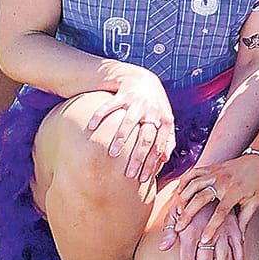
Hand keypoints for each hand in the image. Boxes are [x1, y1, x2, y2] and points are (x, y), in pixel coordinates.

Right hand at [83, 65, 175, 180]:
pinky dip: (100, 115)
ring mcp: (137, 102)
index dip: (151, 162)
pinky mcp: (123, 94)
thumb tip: (164, 160)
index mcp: (164, 119)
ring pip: (129, 122)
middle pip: (146, 137)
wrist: (142, 80)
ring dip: (121, 138)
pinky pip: (110, 105)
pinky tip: (91, 127)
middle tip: (128, 174)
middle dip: (137, 157)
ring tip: (112, 154)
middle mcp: (152, 111)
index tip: (142, 179)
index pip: (159, 145)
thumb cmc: (154, 107)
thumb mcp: (164, 120)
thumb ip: (167, 138)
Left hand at [160, 199, 244, 259]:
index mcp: (192, 231)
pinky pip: (239, 246)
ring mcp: (224, 231)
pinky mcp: (235, 227)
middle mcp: (208, 232)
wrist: (214, 181)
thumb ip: (169, 229)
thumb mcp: (175, 210)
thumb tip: (163, 247)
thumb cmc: (191, 198)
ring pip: (222, 258)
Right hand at [171, 151, 258, 245]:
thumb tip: (240, 241)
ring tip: (176, 212)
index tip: (204, 240)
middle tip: (179, 228)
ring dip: (183, 198)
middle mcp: (223, 181)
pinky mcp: (212, 167)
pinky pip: (194, 173)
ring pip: (194, 184)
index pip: (221, 212)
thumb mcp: (255, 202)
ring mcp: (216, 173)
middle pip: (201, 198)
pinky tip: (178, 193)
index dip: (212, 227)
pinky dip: (184, 182)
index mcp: (236, 192)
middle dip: (189, 214)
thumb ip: (244, 220)